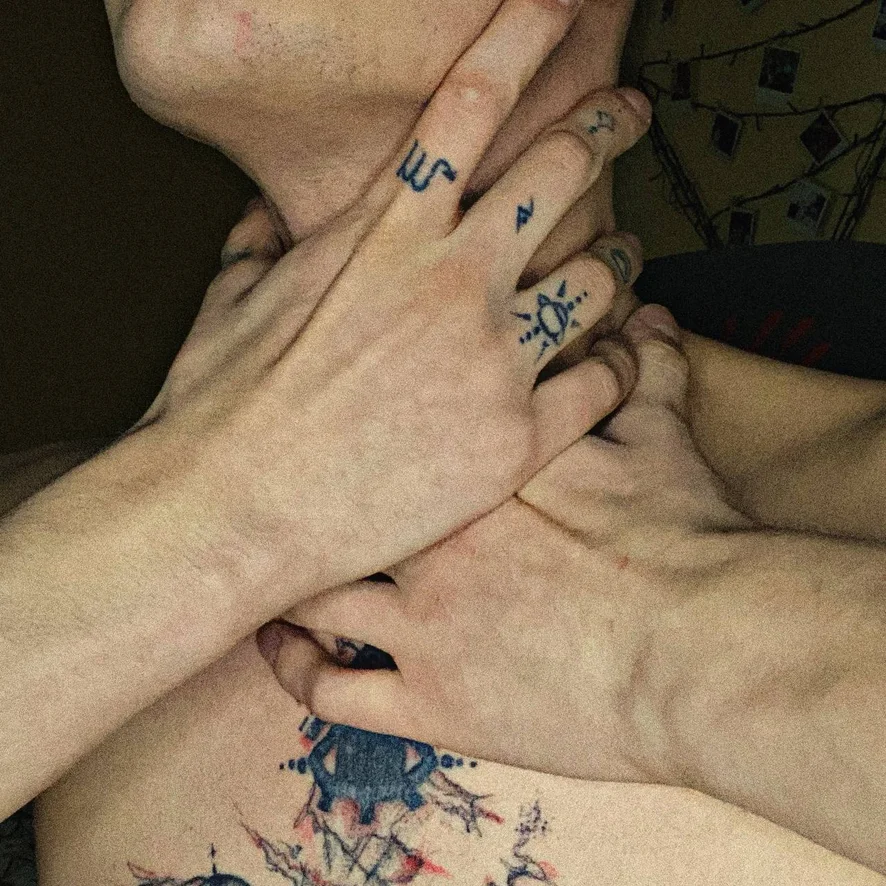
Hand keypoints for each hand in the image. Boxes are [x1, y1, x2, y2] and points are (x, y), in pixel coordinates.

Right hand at [126, 0, 651, 608]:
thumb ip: (257, 248)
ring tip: (629, 256)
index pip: (470, 98)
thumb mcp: (226, 304)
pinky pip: (606, 379)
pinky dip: (622, 359)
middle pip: (561, 169)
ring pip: (601, 275)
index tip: (561, 3)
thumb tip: (262, 223)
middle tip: (627, 115)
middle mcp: (451, 279)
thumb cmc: (221, 410)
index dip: (525, 32)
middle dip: (605, 126)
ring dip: (623, 255)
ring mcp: (493, 356)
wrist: (234, 511)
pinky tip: (620, 357)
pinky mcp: (517, 436)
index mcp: (383, 231)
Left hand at [262, 304, 748, 782]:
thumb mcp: (661, 442)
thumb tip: (647, 318)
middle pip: (321, 500)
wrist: (703, 651)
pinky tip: (280, 648)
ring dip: (278, 576)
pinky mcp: (430, 702)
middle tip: (267, 477)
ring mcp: (420, 622)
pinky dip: (292, 668)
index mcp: (471, 469)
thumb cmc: (684, 541)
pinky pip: (328, 689)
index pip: (380, 422)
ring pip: (307, 594)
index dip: (341, 411)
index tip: (320, 402)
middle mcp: (427, 537)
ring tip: (261, 560)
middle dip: (289, 488)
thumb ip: (641, 373)